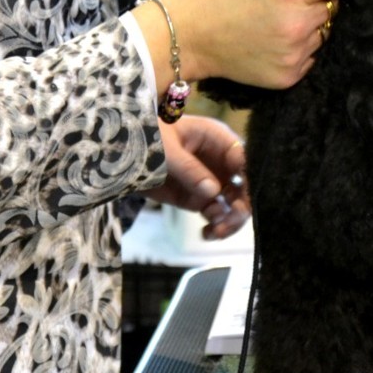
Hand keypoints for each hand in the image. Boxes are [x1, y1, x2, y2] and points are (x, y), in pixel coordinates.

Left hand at [144, 115, 249, 239]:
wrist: (123, 155)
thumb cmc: (147, 138)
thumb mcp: (166, 149)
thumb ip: (189, 169)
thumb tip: (214, 192)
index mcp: (216, 138)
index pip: (243, 158)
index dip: (248, 178)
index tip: (244, 198)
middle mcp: (220, 161)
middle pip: (244, 185)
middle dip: (241, 205)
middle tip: (228, 220)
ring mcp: (212, 181)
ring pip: (235, 205)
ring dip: (230, 221)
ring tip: (215, 232)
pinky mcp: (200, 199)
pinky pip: (217, 216)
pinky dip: (216, 228)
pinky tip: (207, 234)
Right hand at [154, 0, 372, 90]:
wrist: (189, 35)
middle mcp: (299, 26)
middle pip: (331, 9)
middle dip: (318, 2)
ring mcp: (295, 55)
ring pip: (320, 35)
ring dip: (307, 27)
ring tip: (270, 23)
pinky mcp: (289, 77)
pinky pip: (308, 58)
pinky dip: (296, 50)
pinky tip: (269, 43)